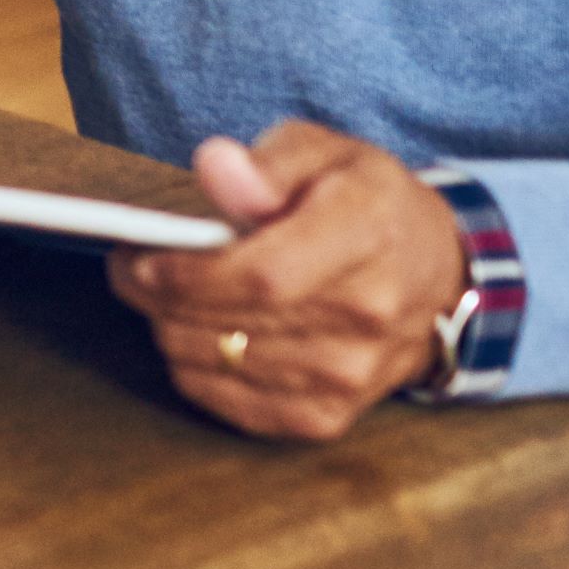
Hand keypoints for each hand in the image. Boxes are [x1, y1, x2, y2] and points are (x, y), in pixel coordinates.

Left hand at [105, 123, 465, 441]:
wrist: (434, 276)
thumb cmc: (365, 203)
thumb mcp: (324, 152)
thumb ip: (267, 161)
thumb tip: (215, 170)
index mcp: (367, 235)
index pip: (262, 275)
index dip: (187, 274)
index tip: (139, 257)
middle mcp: (366, 314)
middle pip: (228, 322)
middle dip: (157, 296)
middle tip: (133, 266)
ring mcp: (349, 375)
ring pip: (215, 363)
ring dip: (169, 329)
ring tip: (164, 293)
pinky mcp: (328, 416)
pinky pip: (228, 402)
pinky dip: (195, 368)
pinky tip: (198, 332)